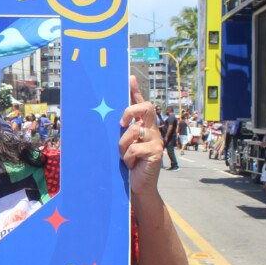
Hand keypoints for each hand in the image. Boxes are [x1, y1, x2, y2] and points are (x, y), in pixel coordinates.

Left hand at [118, 76, 163, 198]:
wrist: (139, 187)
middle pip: (146, 107)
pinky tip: (130, 165)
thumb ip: (122, 132)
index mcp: (144, 126)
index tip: (129, 78)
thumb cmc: (129, 165)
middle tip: (121, 123)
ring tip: (124, 157)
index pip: (141, 104)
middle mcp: (152, 130)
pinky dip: (127, 158)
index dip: (135, 90)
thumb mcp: (124, 145)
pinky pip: (134, 149)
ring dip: (122, 146)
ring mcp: (155, 140)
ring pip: (133, 131)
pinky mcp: (155, 152)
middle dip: (131, 110)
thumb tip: (110, 118)